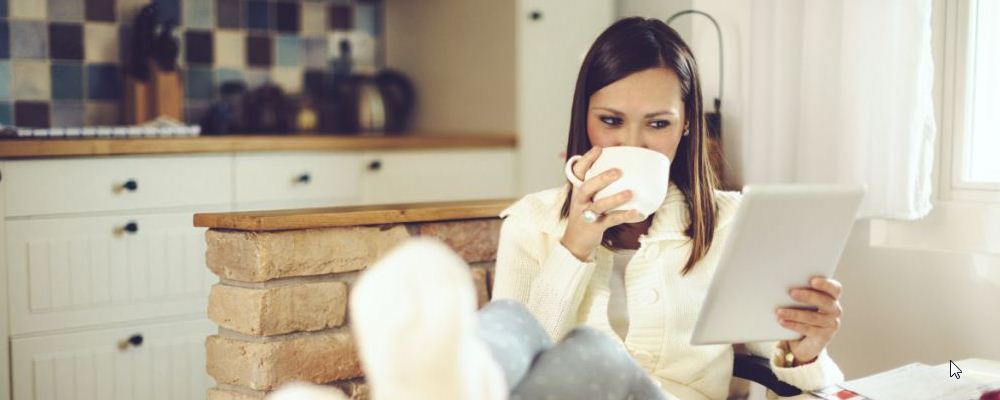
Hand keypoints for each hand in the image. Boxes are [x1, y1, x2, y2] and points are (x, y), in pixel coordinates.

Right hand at [560, 146, 641, 260]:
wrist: (575, 241)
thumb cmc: (586, 214)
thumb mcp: (586, 197)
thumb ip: (598, 185)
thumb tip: (623, 169)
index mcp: (578, 190)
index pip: (579, 172)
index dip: (587, 159)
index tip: (599, 149)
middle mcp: (580, 201)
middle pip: (587, 187)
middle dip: (602, 178)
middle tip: (618, 171)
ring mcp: (586, 214)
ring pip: (599, 205)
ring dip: (615, 199)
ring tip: (630, 193)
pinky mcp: (594, 227)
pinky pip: (610, 221)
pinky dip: (624, 216)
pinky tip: (637, 212)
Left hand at [775, 277, 842, 364]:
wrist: (801, 341)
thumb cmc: (800, 314)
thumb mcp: (800, 302)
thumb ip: (799, 292)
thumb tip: (781, 284)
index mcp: (831, 297)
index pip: (835, 289)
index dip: (826, 284)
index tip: (813, 281)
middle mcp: (834, 310)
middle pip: (826, 302)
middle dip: (808, 296)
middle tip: (792, 293)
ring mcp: (831, 325)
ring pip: (814, 317)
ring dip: (795, 314)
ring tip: (780, 311)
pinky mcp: (824, 337)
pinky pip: (808, 329)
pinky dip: (793, 325)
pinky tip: (782, 321)